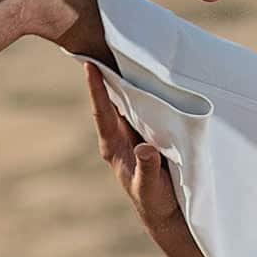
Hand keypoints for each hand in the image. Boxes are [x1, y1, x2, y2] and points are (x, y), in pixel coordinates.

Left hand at [85, 60, 182, 232]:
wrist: (167, 213)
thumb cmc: (155, 202)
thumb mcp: (150, 189)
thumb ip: (147, 169)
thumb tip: (145, 147)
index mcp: (113, 146)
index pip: (102, 112)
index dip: (96, 89)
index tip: (89, 65)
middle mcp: (120, 135)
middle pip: (112, 98)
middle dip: (110, 73)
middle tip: (107, 43)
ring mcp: (133, 132)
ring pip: (128, 100)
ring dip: (129, 78)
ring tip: (128, 50)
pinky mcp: (148, 133)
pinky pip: (144, 106)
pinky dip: (146, 90)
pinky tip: (150, 73)